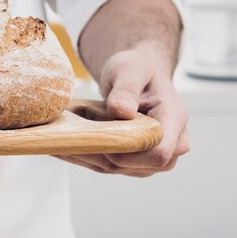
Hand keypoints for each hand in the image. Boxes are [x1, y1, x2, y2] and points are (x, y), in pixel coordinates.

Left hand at [57, 48, 189, 176]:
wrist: (137, 74)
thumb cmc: (136, 68)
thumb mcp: (130, 69)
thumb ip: (127, 89)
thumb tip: (122, 111)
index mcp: (173, 119)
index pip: (160, 153)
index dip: (131, 153)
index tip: (102, 137)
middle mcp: (171, 142)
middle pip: (142, 166)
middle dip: (106, 156)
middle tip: (73, 140)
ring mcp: (153, 153)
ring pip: (123, 169)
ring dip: (92, 158)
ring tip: (63, 144)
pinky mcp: (136, 158)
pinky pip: (112, 166)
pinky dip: (88, 158)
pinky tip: (65, 148)